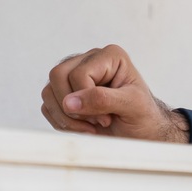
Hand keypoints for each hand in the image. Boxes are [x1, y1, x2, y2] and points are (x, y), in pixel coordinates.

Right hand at [40, 45, 190, 142]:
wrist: (142, 133)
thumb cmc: (143, 117)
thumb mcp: (132, 106)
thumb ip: (102, 100)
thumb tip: (69, 102)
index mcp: (109, 56)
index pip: (79, 74)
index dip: (89, 100)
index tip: (107, 118)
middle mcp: (89, 61)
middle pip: (57, 76)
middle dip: (73, 107)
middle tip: (96, 123)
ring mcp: (74, 76)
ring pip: (48, 91)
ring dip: (67, 117)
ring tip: (92, 127)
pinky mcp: (66, 94)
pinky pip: (48, 106)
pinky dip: (62, 123)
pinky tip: (84, 128)